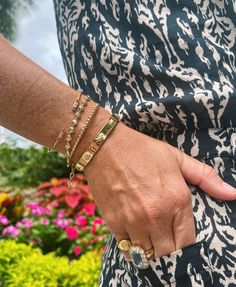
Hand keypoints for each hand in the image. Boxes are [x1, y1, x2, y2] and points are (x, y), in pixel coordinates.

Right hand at [84, 122, 235, 259]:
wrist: (106, 146)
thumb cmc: (143, 150)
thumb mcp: (177, 158)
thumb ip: (206, 177)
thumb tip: (232, 193)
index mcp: (176, 200)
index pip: (188, 242)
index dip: (185, 243)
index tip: (178, 235)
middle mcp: (156, 215)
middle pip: (168, 253)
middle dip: (169, 248)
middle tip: (164, 236)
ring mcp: (133, 221)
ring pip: (148, 254)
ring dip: (150, 248)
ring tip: (149, 235)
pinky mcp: (114, 222)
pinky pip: (127, 249)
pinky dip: (132, 246)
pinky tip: (134, 233)